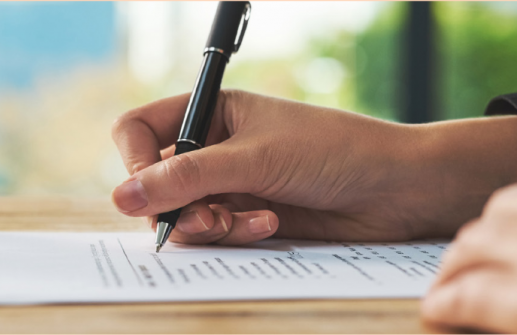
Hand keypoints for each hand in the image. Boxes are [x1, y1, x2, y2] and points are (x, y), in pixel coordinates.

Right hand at [111, 90, 516, 244]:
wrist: (393, 188)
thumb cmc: (333, 151)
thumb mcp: (254, 158)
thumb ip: (185, 178)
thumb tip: (122, 197)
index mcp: (212, 111)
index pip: (141, 130)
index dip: (135, 159)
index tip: (147, 188)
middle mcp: (214, 147)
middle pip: (155, 181)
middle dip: (176, 204)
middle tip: (207, 217)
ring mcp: (230, 184)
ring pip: (182, 215)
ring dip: (208, 224)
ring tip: (247, 221)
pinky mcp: (247, 217)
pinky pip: (215, 235)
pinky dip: (234, 234)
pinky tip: (268, 225)